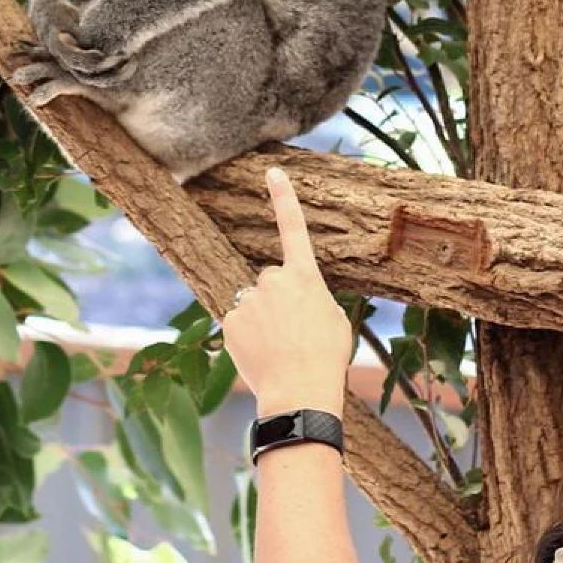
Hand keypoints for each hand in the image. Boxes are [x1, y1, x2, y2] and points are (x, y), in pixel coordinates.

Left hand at [221, 167, 352, 417]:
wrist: (300, 391)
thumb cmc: (326, 357)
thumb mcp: (333, 319)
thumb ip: (312, 297)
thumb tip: (295, 299)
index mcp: (305, 276)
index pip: (294, 228)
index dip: (283, 198)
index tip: (272, 172)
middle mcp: (273, 279)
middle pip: (271, 281)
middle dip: (277, 300)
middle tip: (293, 332)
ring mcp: (248, 299)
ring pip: (253, 303)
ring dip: (262, 320)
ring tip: (278, 347)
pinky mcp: (229, 319)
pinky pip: (238, 322)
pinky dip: (247, 336)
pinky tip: (261, 354)